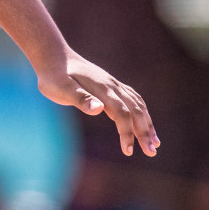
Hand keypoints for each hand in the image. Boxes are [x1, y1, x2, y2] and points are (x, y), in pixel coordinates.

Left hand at [36, 50, 159, 156]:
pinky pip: (133, 99)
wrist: (53, 56)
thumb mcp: (61, 88)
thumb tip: (100, 109)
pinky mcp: (111, 85)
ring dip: (148, 124)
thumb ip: (80, 98)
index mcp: (102, 89)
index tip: (128, 151)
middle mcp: (112, 86)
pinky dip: (142, 113)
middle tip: (151, 153)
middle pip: (135, 110)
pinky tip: (144, 122)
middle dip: (144, 132)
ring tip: (155, 143)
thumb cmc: (53, 76)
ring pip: (138, 105)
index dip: (127, 132)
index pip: (122, 113)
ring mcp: (113, 84)